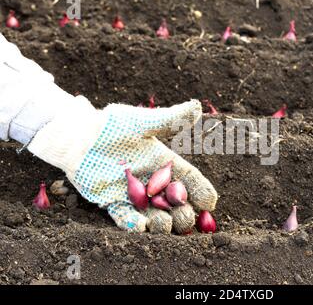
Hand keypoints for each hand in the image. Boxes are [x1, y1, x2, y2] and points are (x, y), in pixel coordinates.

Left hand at [27, 98, 217, 232]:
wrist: (79, 137)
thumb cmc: (112, 126)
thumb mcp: (143, 122)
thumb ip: (170, 119)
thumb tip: (198, 107)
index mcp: (164, 163)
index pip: (189, 179)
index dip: (202, 191)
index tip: (210, 203)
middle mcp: (153, 182)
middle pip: (177, 204)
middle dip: (185, 214)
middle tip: (185, 217)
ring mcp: (135, 195)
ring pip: (155, 216)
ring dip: (163, 224)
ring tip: (164, 223)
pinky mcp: (114, 203)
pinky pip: (126, 219)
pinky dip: (134, 226)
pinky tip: (141, 227)